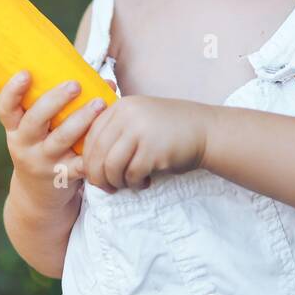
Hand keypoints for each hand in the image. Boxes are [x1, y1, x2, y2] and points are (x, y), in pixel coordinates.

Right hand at [0, 70, 105, 208]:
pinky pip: (80, 162)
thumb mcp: (34, 131)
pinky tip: (108, 136)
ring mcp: (43, 161)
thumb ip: (53, 106)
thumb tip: (99, 77)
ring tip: (100, 103)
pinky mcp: (63, 176)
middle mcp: (24, 145)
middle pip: (36, 120)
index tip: (25, 73)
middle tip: (75, 84)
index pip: (6, 108)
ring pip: (61, 138)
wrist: (36, 197)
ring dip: (81, 119)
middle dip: (55, 100)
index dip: (12, 91)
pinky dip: (94, 149)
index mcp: (15, 129)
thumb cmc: (41, 148)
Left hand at [81, 95, 209, 192]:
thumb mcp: (139, 118)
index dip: (88, 159)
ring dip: (116, 182)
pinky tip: (144, 182)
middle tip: (106, 187)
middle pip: (97, 153)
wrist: (206, 130)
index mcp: (121, 106)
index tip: (94, 173)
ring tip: (127, 185)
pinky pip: (131, 174)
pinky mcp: (153, 150)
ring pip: (110, 166)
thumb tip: (88, 161)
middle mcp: (127, 115)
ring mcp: (140, 131)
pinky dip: (135, 184)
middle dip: (97, 176)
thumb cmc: (169, 129)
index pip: (91, 135)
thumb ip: (116, 130)